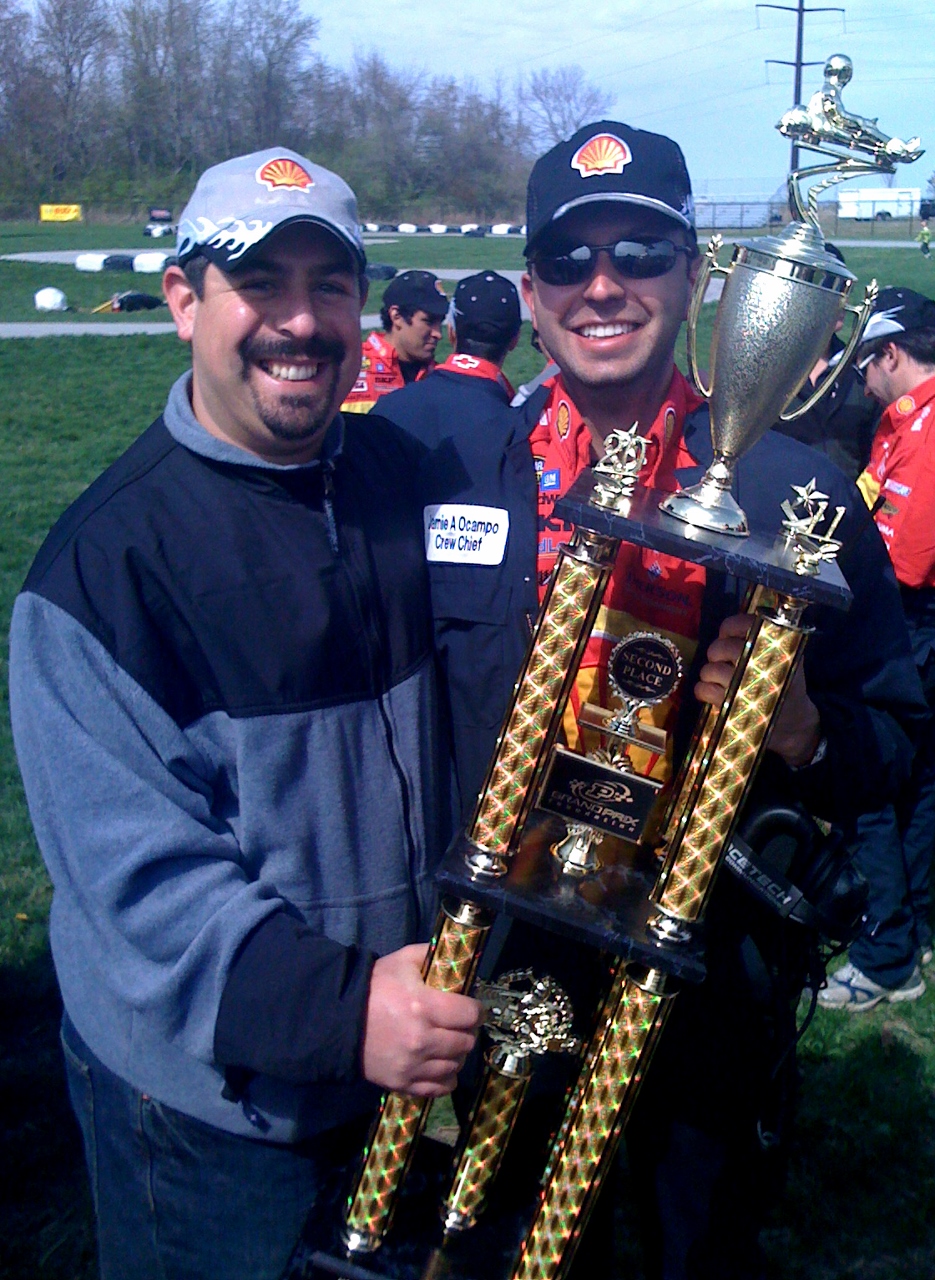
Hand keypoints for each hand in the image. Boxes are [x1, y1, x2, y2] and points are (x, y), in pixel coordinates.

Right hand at [362, 944, 482, 1096]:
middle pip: (466, 1042)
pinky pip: (440, 1088)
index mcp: (424, 1006)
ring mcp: (413, 1066)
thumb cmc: (375, 987)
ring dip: (456, 1054)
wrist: (339, 1020)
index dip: (475, 1010)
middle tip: (457, 1025)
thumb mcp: (403, 961)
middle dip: (466, 1031)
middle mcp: (422, 1039)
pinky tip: (439, 1065)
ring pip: (456, 1066)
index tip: (471, 1008)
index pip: (470, 1015)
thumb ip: (432, 955)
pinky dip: (445, 1077)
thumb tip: (457, 956)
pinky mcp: (403, 1083)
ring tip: (447, 1044)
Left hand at [695, 614, 820, 768]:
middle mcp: (760, 663)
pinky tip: (710, 693)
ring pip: (710, 670)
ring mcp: (746, 686)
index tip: (727, 635)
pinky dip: (702, 690)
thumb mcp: (784, 656)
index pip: (743, 624)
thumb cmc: (782, 683)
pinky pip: (705, 690)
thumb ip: (763, 638)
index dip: (729, 628)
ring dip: (708, 673)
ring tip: (717, 679)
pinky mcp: (733, 707)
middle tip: (720, 660)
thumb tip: (731, 627)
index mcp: (773, 646)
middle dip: (715, 653)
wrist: (794, 722)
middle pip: (722, 648)